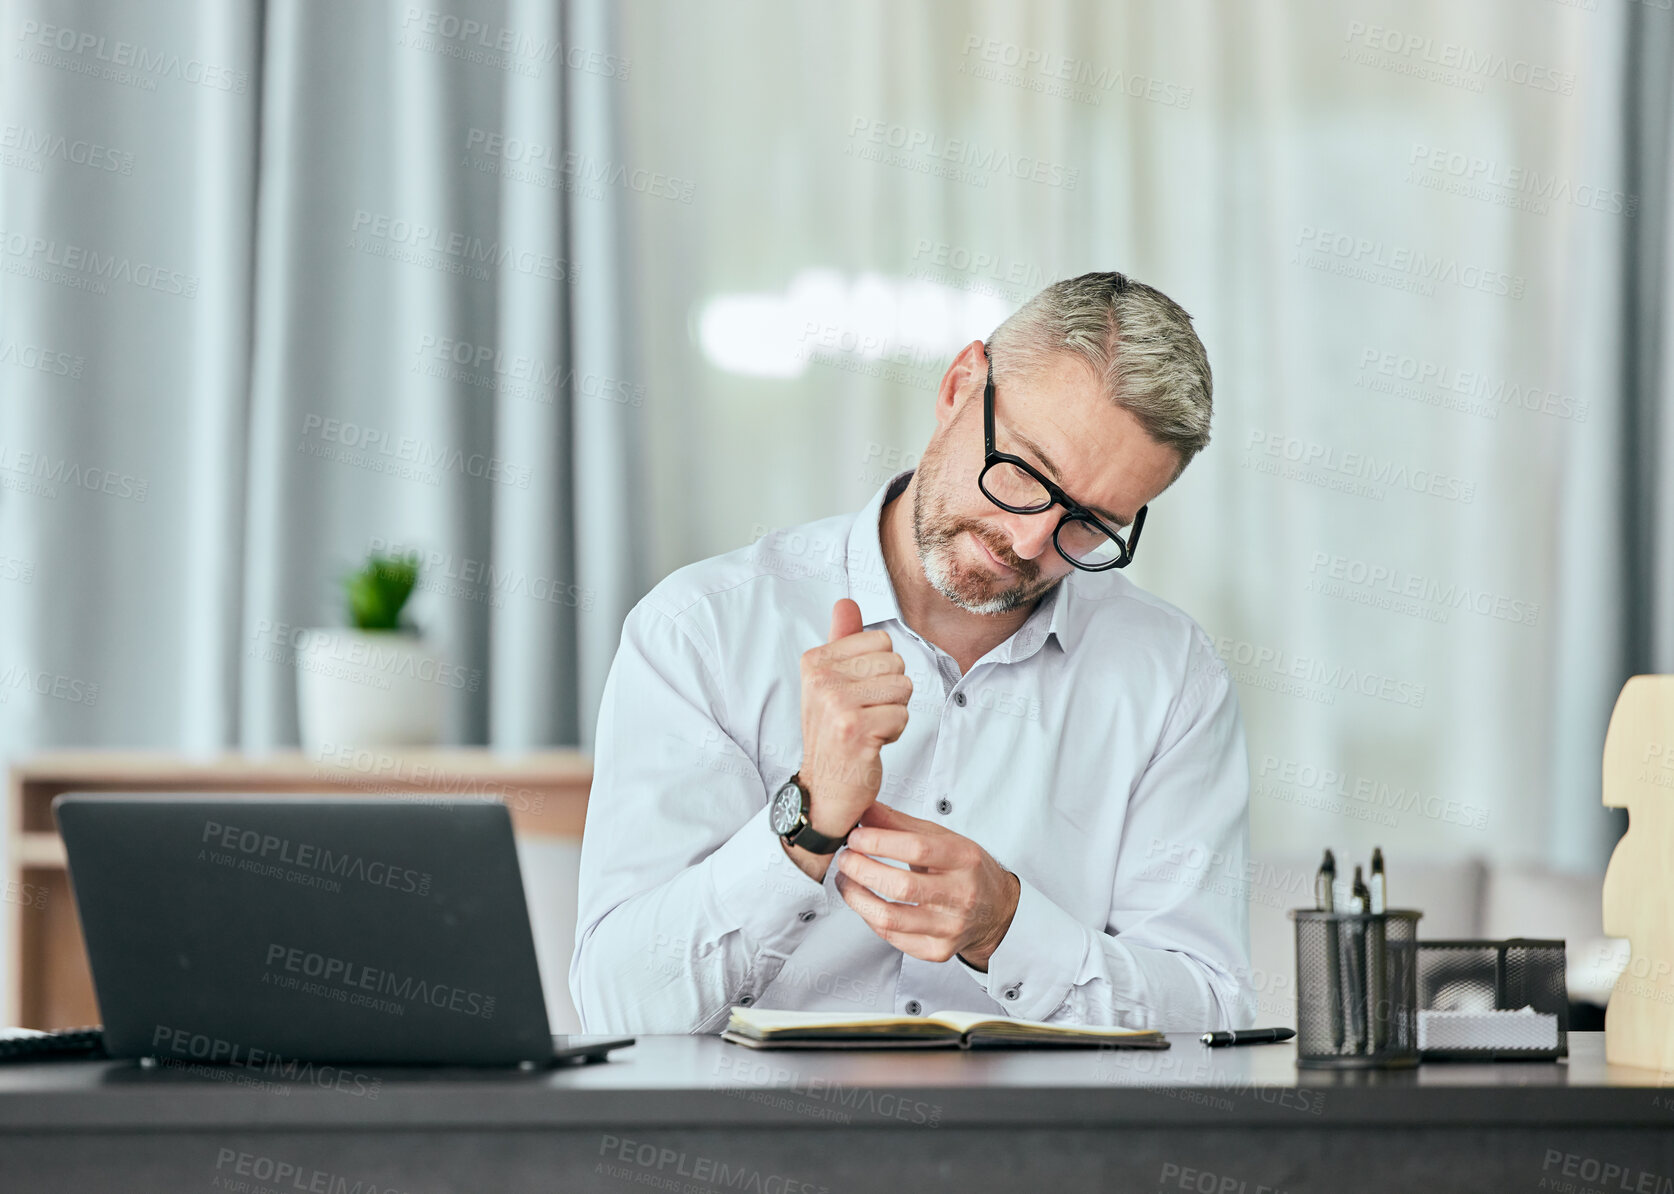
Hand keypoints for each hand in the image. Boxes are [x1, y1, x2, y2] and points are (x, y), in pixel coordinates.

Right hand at [791, 599, 911, 861]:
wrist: (824, 790)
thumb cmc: (833, 735)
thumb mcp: (831, 683)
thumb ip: (842, 641)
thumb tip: (846, 602)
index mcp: (815, 661)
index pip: (881, 640)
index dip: (879, 671)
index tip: (856, 696)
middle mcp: (821, 678)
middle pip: (896, 663)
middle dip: (890, 693)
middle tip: (863, 716)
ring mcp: (836, 703)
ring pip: (903, 688)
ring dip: (893, 713)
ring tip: (867, 729)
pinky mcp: (855, 728)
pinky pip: (901, 715)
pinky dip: (893, 733)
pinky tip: (870, 744)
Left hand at [834, 803, 1020, 969]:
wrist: (997, 909)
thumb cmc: (966, 870)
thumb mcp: (942, 838)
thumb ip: (901, 823)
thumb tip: (864, 809)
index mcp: (964, 859)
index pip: (917, 848)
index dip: (879, 841)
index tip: (856, 837)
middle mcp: (961, 895)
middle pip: (901, 887)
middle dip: (862, 870)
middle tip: (845, 858)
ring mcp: (950, 927)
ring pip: (890, 919)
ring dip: (856, 897)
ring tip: (846, 880)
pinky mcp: (938, 951)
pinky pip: (892, 937)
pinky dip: (869, 917)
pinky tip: (865, 902)